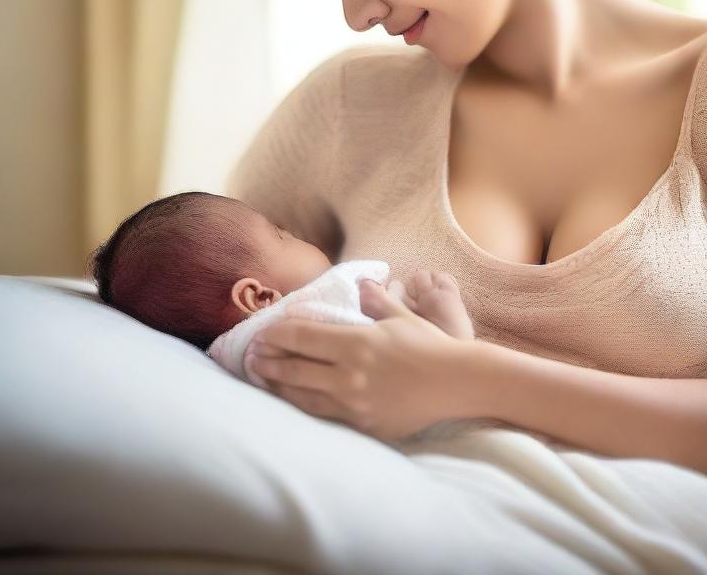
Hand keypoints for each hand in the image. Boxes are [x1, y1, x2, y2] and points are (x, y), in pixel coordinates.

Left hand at [243, 278, 465, 441]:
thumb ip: (374, 300)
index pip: (304, 337)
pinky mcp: (362, 423)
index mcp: (356, 343)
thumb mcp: (401, 316)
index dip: (279, 334)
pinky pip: (324, 414)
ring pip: (303, 396)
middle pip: (295, 368)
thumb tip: (360, 283)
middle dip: (269, 361)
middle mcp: (349, 375)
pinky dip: (303, 405)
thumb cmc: (430, 345)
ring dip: (278, 385)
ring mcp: (354, 403)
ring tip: (263, 377)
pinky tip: (293, 400)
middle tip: (251, 356)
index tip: (263, 331)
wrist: (455, 384)